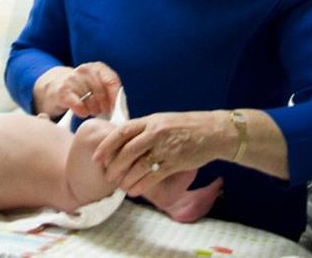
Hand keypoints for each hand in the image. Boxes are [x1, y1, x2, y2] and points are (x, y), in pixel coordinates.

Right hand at [33, 62, 120, 118]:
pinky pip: (78, 104)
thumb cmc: (82, 90)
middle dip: (104, 106)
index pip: (112, 81)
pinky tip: (82, 112)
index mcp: (98, 67)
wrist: (55, 87)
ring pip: (90, 100)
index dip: (115, 97)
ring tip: (90, 110)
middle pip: (102, 92)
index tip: (115, 109)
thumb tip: (122, 111)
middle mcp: (85, 69)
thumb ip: (109, 92)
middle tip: (101, 111)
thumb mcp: (96, 85)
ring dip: (93, 109)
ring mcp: (73, 78)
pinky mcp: (62, 90)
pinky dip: (82, 111)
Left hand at [92, 111, 221, 197]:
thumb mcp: (163, 121)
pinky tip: (135, 190)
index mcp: (151, 121)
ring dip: (127, 178)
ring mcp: (165, 147)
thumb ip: (146, 130)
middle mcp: (156, 133)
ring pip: (138, 166)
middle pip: (127, 151)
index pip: (122, 132)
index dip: (107, 145)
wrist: (214, 131)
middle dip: (114, 166)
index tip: (97, 157)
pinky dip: (141, 185)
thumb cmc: (188, 126)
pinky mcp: (175, 162)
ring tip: (121, 186)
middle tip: (107, 176)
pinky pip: (153, 176)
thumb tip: (125, 141)